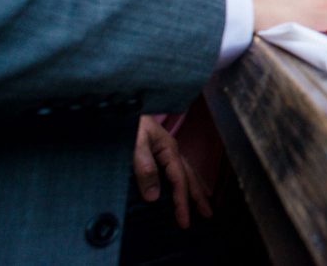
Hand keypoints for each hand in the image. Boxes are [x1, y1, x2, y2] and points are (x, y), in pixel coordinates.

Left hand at [133, 115, 211, 229]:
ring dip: (193, 189)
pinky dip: (182, 181)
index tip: (184, 221)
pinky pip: (174, 169)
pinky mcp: (156, 150)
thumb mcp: (134, 143)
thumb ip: (144, 168)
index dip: (182, 202)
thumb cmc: (127, 121)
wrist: (118, 104)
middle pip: (189, 176)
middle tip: (208, 215)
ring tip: (201, 203)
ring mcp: (164, 149)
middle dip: (198, 196)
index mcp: (168, 148)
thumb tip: (154, 196)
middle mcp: (170, 149)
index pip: (179, 180)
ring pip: (184, 172)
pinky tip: (180, 186)